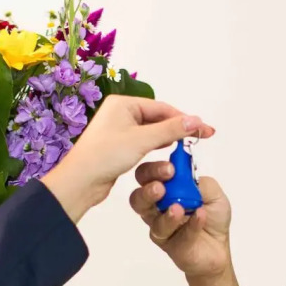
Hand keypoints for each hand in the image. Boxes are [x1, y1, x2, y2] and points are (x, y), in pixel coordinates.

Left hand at [43, 96, 212, 222]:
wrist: (80, 182)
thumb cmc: (104, 156)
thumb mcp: (142, 140)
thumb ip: (170, 129)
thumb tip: (195, 120)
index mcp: (123, 104)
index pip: (162, 108)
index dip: (185, 119)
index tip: (204, 129)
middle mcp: (121, 113)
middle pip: (158, 118)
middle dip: (179, 128)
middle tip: (202, 137)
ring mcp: (119, 130)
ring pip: (152, 131)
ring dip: (169, 138)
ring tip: (189, 145)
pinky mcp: (119, 147)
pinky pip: (145, 142)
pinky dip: (158, 146)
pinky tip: (169, 151)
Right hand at [129, 162, 232, 279]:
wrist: (219, 247)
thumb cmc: (212, 217)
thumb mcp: (212, 192)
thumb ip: (198, 182)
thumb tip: (184, 173)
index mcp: (165, 188)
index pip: (148, 175)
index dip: (154, 170)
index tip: (170, 168)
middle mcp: (157, 206)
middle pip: (138, 197)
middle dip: (147, 190)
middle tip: (161, 188)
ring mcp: (159, 226)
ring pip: (149, 218)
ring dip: (164, 212)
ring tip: (178, 208)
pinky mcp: (167, 243)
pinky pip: (172, 234)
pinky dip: (189, 225)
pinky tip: (200, 217)